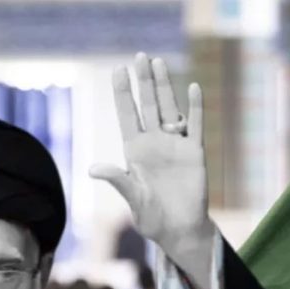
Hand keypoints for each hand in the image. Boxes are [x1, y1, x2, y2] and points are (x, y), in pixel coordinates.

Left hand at [90, 52, 215, 288]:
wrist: (180, 230)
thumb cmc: (153, 219)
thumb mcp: (133, 199)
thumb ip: (118, 180)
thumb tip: (93, 169)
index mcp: (135, 151)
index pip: (127, 115)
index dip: (123, 92)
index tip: (118, 69)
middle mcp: (154, 143)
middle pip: (148, 105)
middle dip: (144, 81)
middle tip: (140, 56)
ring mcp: (175, 146)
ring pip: (170, 109)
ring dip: (165, 86)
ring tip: (159, 63)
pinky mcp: (195, 153)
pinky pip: (196, 126)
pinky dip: (195, 107)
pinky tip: (193, 88)